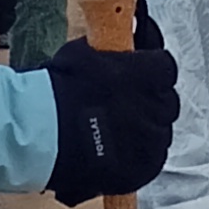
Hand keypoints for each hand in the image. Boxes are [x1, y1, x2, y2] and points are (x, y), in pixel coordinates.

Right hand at [45, 27, 180, 200]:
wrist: (42, 133)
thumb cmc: (59, 88)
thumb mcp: (84, 54)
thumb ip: (109, 50)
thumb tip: (116, 41)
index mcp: (150, 73)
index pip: (165, 68)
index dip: (150, 73)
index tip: (137, 77)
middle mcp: (159, 105)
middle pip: (165, 102)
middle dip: (148, 103)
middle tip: (123, 106)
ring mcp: (153, 139)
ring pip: (159, 133)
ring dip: (144, 131)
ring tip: (116, 133)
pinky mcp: (144, 168)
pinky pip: (150, 160)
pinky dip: (137, 157)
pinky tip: (117, 153)